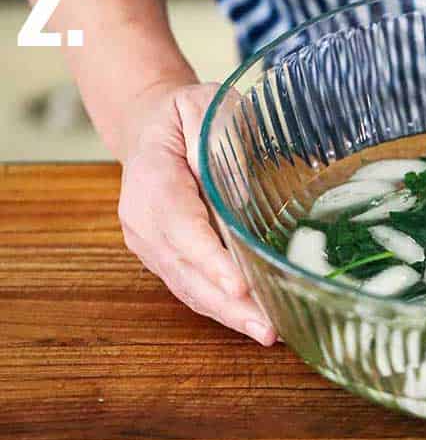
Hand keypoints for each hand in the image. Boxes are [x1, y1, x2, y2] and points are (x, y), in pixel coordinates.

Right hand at [117, 80, 277, 345]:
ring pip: (189, 288)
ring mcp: (150, 245)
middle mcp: (142, 220)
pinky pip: (193, 289)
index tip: (238, 285)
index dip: (209, 258)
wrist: (150, 126)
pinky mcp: (164, 259)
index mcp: (150, 178)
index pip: (180, 226)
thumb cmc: (185, 114)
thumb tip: (246, 191)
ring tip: (270, 332)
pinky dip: (224, 310)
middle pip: (186, 270)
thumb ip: (220, 140)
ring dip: (230, 315)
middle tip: (268, 327)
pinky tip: (256, 322)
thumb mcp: (203, 106)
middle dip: (229, 304)